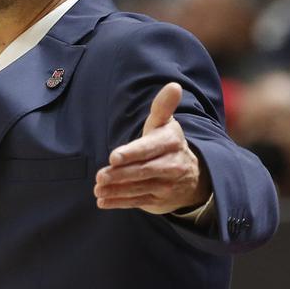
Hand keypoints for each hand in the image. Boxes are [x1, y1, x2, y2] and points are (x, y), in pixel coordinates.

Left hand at [94, 82, 210, 214]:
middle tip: (100, 176)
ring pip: (139, 188)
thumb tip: (173, 86)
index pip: (149, 148)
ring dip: (116, 190)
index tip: (113, 157)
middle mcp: (172, 165)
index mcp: (171, 143)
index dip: (132, 153)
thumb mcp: (165, 125)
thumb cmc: (166, 143)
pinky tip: (103, 201)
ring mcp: (167, 185)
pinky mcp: (159, 201)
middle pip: (143, 171)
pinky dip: (119, 203)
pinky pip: (138, 202)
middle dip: (120, 174)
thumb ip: (163, 107)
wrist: (191, 175)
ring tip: (98, 189)